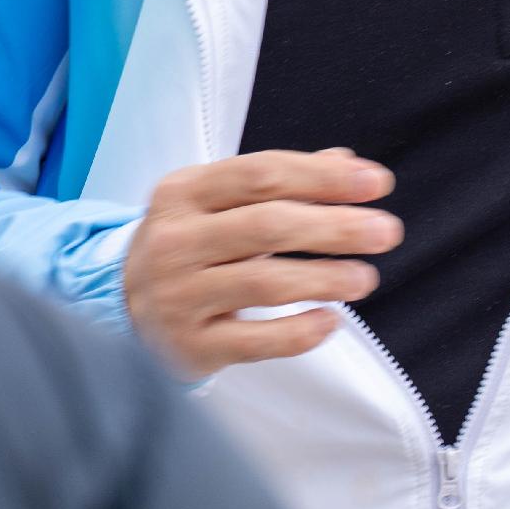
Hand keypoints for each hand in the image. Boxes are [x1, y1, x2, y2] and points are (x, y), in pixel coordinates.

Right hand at [125, 147, 400, 375]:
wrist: (122, 306)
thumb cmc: (191, 246)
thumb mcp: (219, 203)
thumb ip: (282, 181)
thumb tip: (349, 162)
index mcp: (182, 192)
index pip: (262, 174)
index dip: (324, 177)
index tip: (377, 183)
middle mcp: (174, 241)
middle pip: (269, 225)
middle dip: (337, 227)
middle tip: (387, 232)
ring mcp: (178, 296)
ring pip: (264, 283)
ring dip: (326, 278)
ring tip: (366, 278)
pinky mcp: (189, 346)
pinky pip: (255, 341)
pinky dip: (299, 332)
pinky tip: (331, 321)